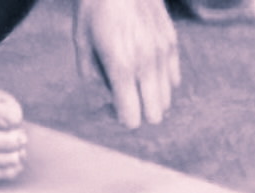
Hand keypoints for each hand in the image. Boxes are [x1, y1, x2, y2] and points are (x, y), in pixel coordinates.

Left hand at [80, 0, 178, 123]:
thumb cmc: (94, 6)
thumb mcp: (81, 41)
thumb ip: (91, 76)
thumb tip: (105, 97)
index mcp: (121, 66)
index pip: (131, 119)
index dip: (118, 117)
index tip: (108, 103)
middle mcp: (146, 63)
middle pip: (154, 116)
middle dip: (138, 111)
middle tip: (121, 94)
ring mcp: (163, 52)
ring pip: (166, 100)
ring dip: (149, 97)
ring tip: (132, 78)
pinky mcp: (171, 42)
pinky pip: (173, 79)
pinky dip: (160, 80)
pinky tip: (144, 64)